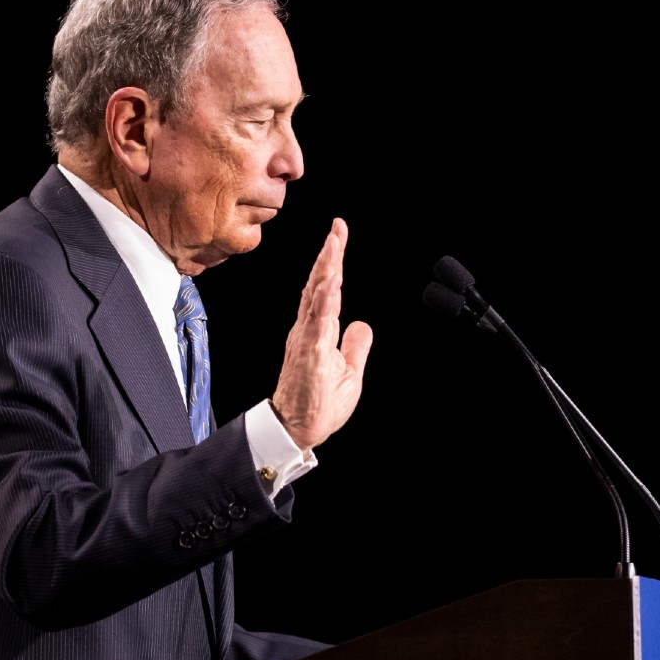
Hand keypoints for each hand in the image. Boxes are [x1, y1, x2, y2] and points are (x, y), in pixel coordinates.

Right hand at [270, 218, 373, 451]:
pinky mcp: (309, 356)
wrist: (298, 431)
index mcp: (318, 331)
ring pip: (316, 298)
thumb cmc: (318, 405)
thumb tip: (361, 324)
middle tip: (337, 229)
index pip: (326, 290)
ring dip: (325, 271)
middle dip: (329, 256)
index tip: (338, 235)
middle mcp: (309, 330)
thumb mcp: (349, 372)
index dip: (332, 263)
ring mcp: (307, 341)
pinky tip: (328, 284)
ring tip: (333, 245)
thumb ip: (355, 346)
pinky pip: (316, 324)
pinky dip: (322, 302)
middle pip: (319, 286)